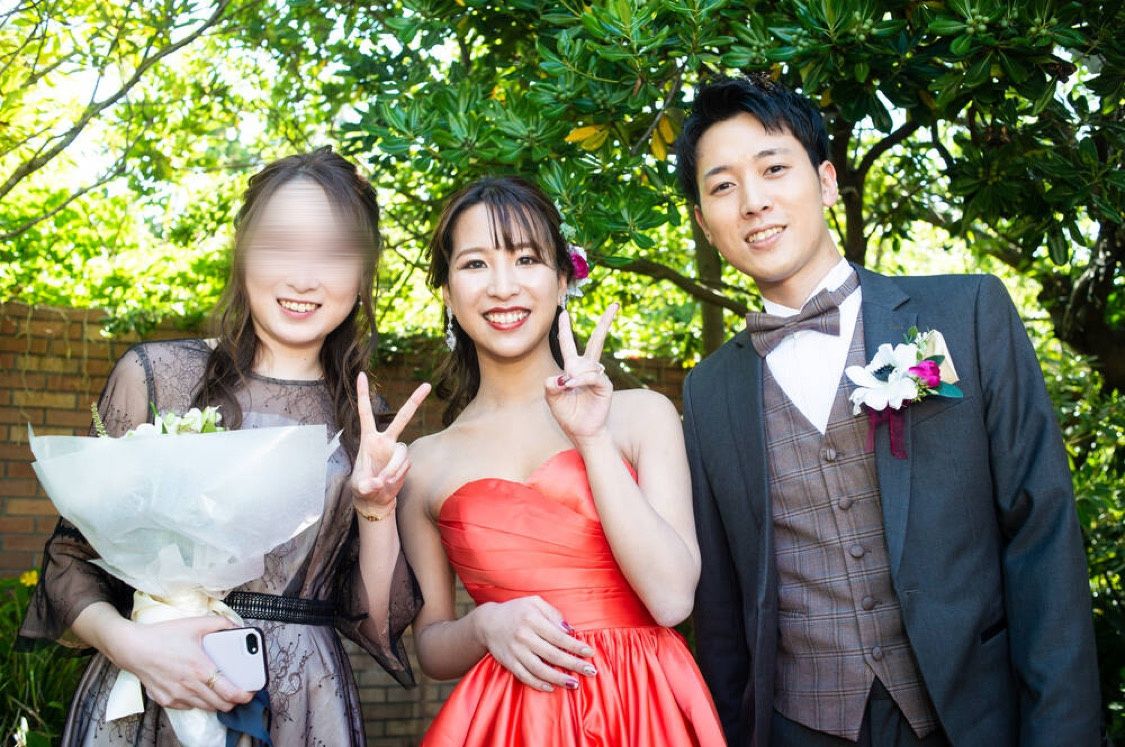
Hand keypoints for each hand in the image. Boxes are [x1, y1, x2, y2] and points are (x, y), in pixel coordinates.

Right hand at [106, 615, 252, 711]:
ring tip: (220, 691)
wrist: (133, 648)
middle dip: (233, 701)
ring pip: (206, 708)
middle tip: (238, 691)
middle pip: (221, 704)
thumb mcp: (195, 624)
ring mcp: (177, 696)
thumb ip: (220, 624)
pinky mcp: (166, 700)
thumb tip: (236, 626)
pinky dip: (197, 701)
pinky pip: (188, 706)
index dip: (244, 696)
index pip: (230, 692)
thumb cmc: (163, 636)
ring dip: (216, 702)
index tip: (250, 693)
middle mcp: (190, 686)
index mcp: (201, 669)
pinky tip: (198, 689)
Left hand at [350, 373, 430, 514]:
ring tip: (382, 483)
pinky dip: (396, 477)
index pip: (365, 412)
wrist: (376, 500)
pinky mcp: (405, 463)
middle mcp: (385, 441)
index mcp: (368, 439)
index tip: (362, 374)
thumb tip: (376, 484)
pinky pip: (404, 467)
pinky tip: (389, 485)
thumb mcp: (358, 487)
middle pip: (402, 418)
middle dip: (414, 401)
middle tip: (427, 385)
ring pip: (402, 454)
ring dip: (392, 470)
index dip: (363, 394)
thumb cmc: (363, 489)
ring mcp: (397, 452)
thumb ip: (366, 485)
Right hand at [472, 596, 597, 691]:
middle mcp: (524, 636)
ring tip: (574, 684)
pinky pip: (524, 676)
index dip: (575, 646)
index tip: (590, 653)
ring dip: (558, 678)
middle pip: (552, 654)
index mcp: (532, 619)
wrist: (487, 622)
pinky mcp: (508, 663)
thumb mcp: (534, 602)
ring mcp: (515, 651)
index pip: (558, 636)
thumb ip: (553, 613)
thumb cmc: (516, 611)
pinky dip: (538, 684)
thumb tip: (570, 630)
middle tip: (591, 672)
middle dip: (574, 664)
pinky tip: (551, 687)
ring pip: (539, 669)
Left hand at [544, 305, 617, 442]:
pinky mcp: (605, 386)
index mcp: (573, 368)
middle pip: (596, 341)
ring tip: (567, 388)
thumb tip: (560, 377)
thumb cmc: (568, 415)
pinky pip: (592, 376)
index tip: (563, 313)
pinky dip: (580, 380)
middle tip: (614, 305)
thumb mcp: (552, 399)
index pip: (568, 344)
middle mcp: (587, 369)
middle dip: (605, 323)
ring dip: (573, 375)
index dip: (565, 328)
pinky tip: (572, 385)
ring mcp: (598, 376)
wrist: (582, 432)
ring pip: (583, 365)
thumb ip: (550, 386)